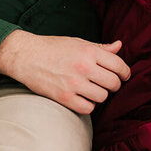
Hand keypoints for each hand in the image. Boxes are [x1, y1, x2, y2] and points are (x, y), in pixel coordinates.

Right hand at [0, 31, 128, 113]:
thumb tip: (119, 46)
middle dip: (114, 85)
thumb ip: (100, 47)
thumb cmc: (52, 48)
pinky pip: (88, 108)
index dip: (125, 73)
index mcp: (89, 52)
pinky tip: (82, 97)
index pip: (119, 65)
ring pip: (102, 97)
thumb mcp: (78, 42)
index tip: (124, 76)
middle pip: (113, 83)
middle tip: (107, 83)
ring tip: (92, 89)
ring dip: (100, 95)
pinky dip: (88, 105)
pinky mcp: (64, 97)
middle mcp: (84, 67)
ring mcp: (74, 84)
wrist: (25, 55)